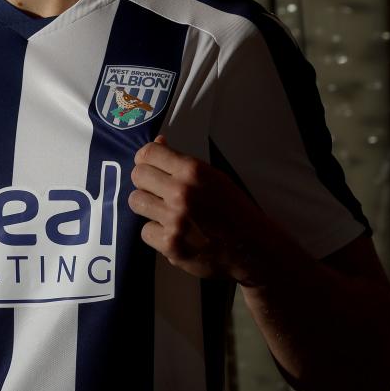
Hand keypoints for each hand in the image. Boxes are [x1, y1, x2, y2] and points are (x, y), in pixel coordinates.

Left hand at [128, 135, 269, 284]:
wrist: (253, 247)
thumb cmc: (234, 209)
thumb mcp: (214, 177)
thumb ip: (183, 162)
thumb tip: (158, 143)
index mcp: (193, 171)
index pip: (149, 153)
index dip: (145, 159)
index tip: (149, 166)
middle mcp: (181, 192)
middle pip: (137, 175)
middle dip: (145, 181)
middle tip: (156, 190)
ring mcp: (174, 220)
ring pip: (136, 202)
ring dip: (148, 206)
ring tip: (164, 212)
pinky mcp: (170, 245)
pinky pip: (145, 231)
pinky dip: (157, 233)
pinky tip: (173, 233)